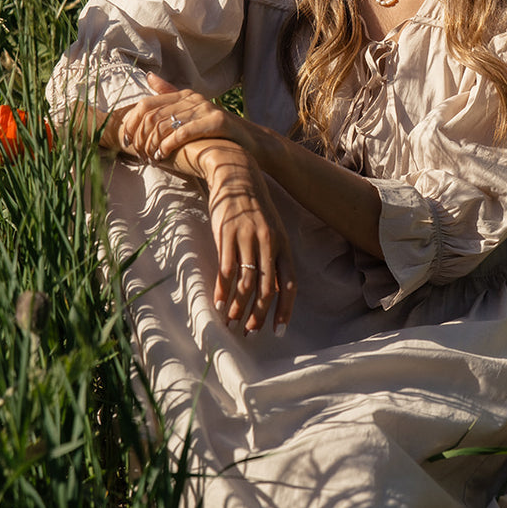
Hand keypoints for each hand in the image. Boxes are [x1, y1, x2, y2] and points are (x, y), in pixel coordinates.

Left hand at [114, 72, 259, 167]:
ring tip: (150, 158)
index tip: (127, 140)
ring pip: (165, 124)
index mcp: (184, 95)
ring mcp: (205, 109)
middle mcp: (193, 98)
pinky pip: (184, 132)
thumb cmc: (217, 132)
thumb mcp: (192, 113)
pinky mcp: (216, 122)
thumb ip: (170, 95)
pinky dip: (169, 145)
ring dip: (153, 144)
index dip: (132, 122)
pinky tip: (163, 156)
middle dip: (141, 137)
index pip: (146, 104)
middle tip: (138, 154)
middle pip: (152, 115)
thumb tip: (149, 77)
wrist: (251, 143)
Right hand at [206, 148, 296, 335]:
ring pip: (246, 283)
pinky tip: (217, 302)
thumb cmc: (254, 206)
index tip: (278, 331)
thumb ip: (273, 258)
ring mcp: (247, 239)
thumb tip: (273, 289)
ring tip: (230, 323)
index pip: (289, 285)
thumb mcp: (270, 230)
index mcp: (283, 245)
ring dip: (238, 307)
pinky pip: (226, 269)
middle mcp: (268, 244)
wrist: (237, 174)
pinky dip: (222, 289)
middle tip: (250, 333)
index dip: (284, 310)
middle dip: (259, 315)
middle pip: (267, 289)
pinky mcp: (227, 235)